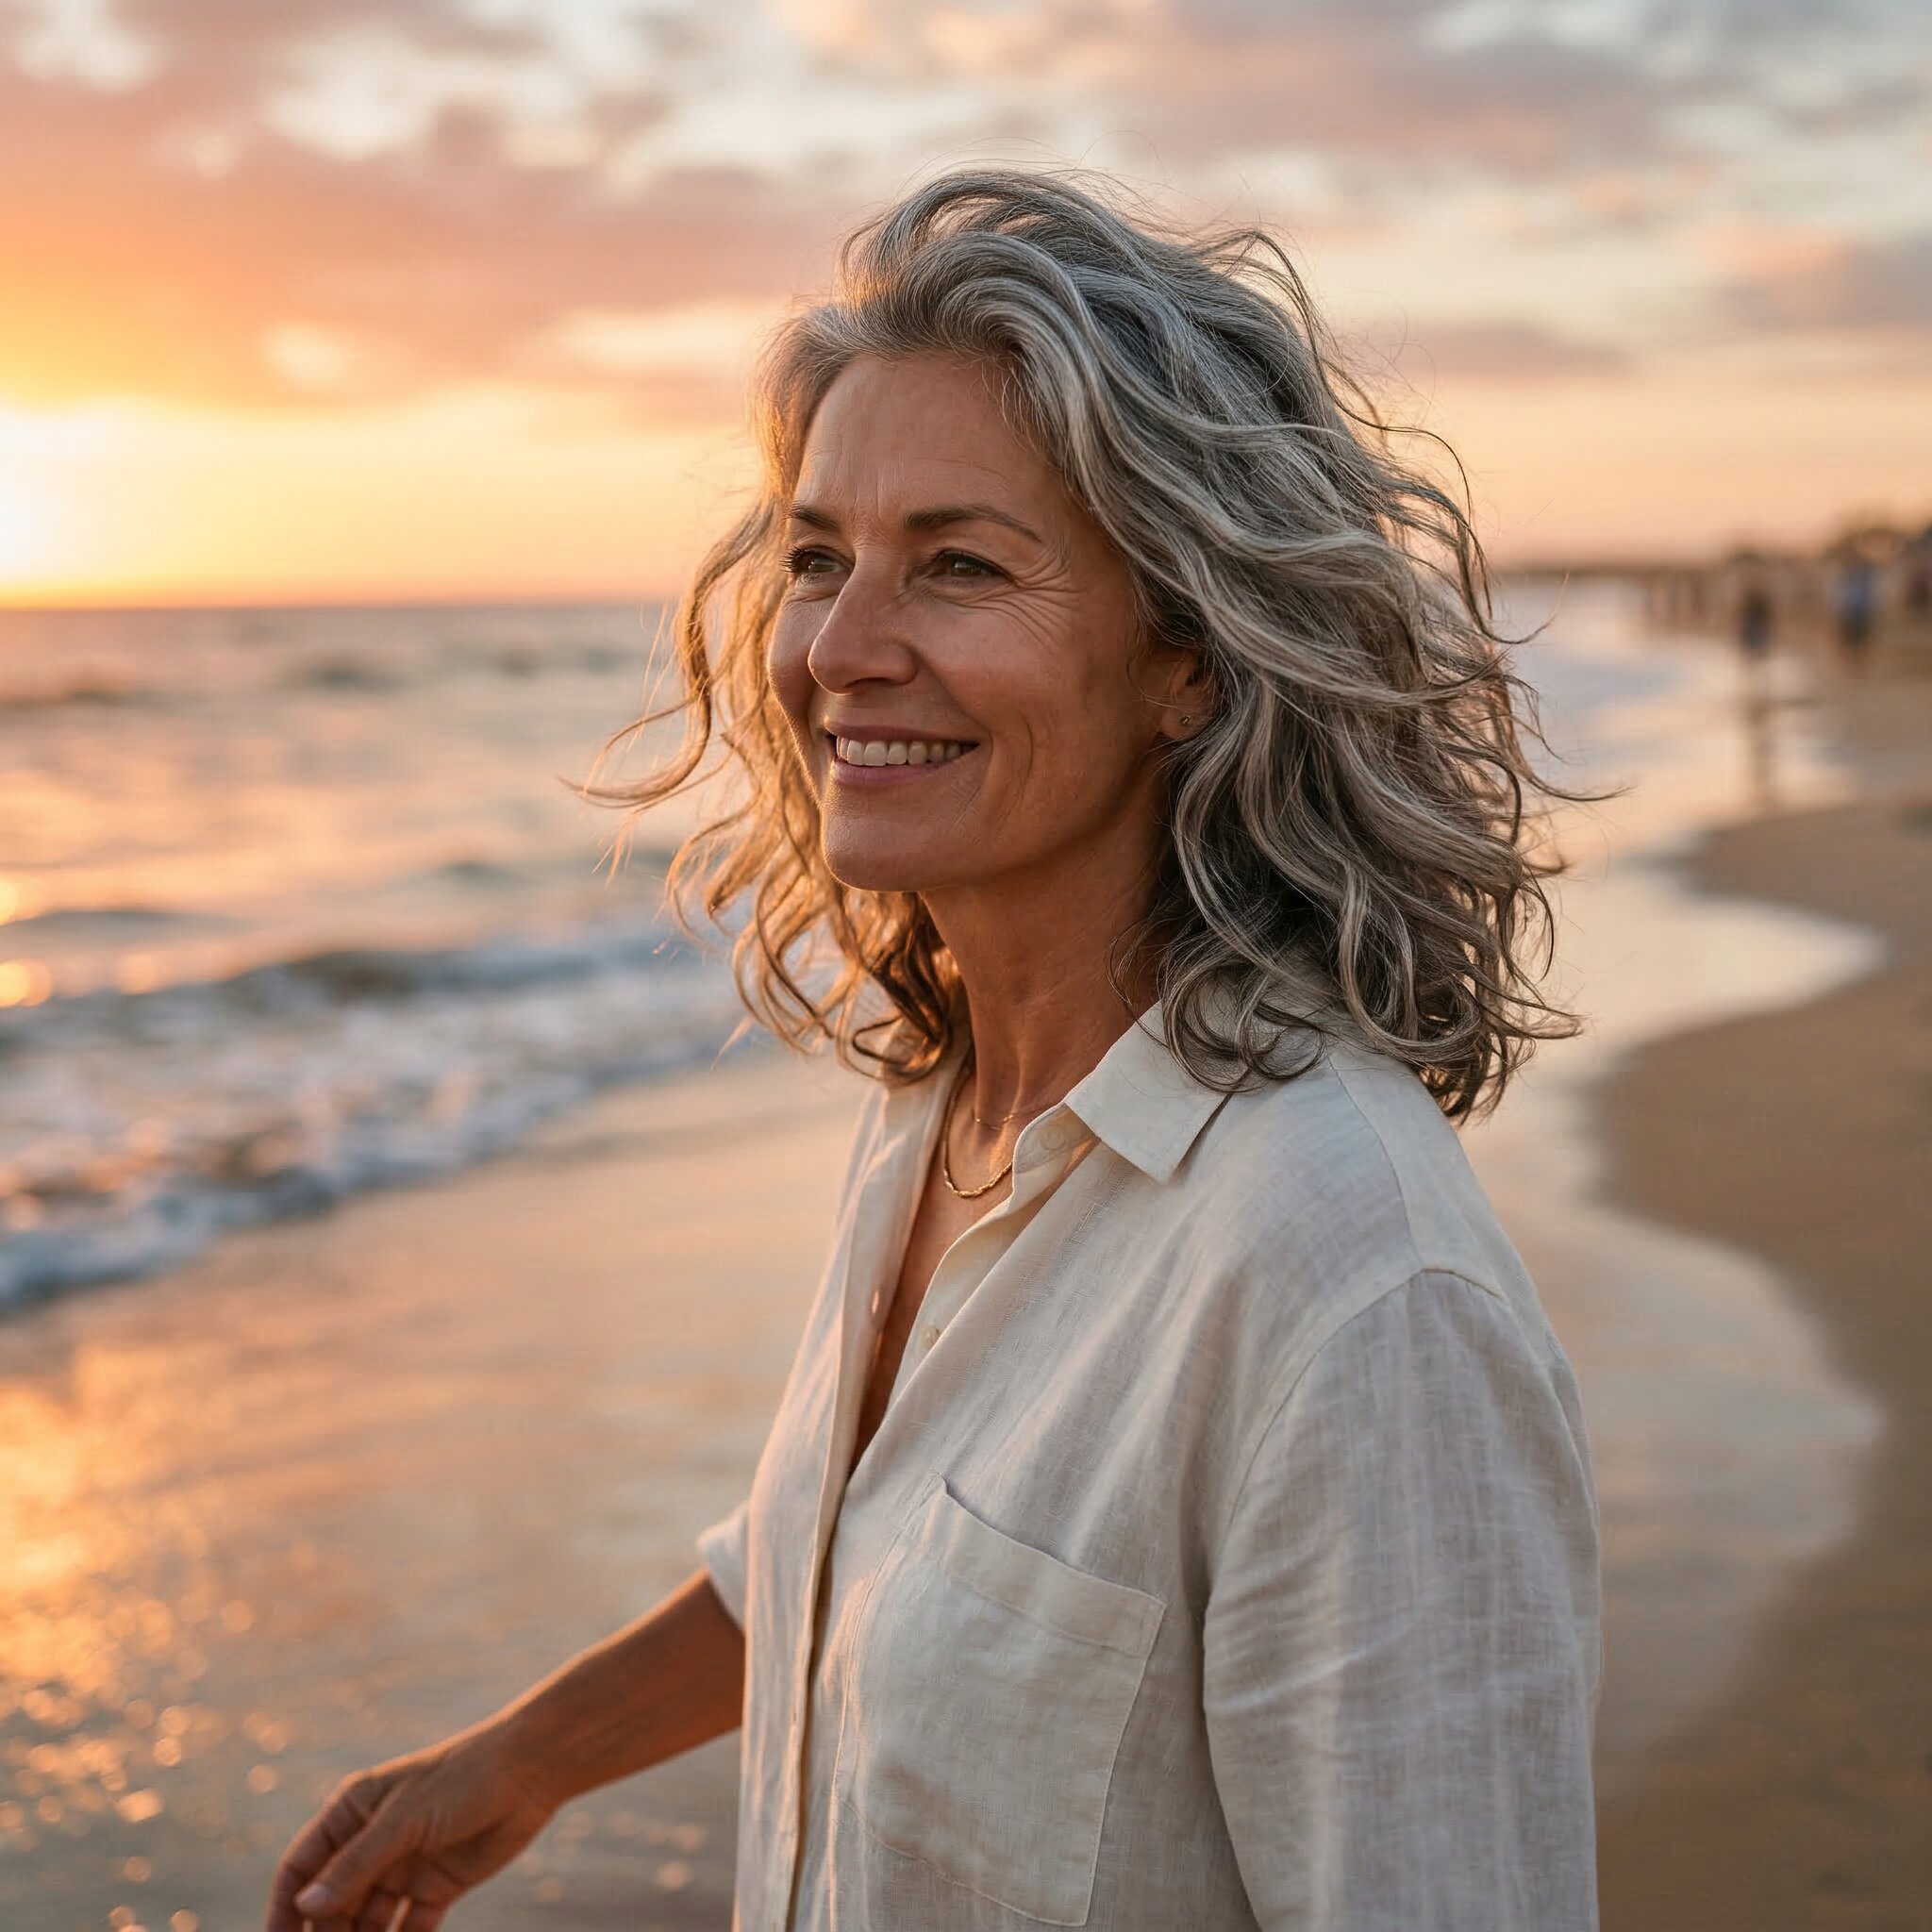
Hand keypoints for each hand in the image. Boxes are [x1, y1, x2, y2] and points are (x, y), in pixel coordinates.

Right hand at [265, 1721, 558, 1931]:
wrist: (531, 1770)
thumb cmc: (462, 1777)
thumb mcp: (404, 1819)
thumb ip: (357, 1864)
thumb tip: (306, 1906)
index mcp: (352, 1812)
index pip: (302, 1867)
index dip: (285, 1909)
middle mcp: (372, 1842)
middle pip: (331, 1903)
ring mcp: (403, 1866)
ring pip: (365, 1922)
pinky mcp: (436, 1886)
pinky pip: (406, 1929)